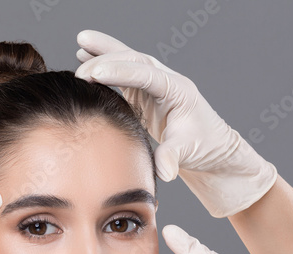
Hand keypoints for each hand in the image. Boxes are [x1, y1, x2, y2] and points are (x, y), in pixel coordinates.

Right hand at [75, 29, 276, 217]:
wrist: (211, 149)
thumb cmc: (204, 147)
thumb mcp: (188, 151)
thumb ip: (173, 157)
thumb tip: (164, 172)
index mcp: (176, 89)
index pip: (145, 73)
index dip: (119, 71)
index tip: (95, 73)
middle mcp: (165, 81)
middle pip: (133, 61)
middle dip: (107, 61)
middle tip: (80, 71)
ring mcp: (154, 86)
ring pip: (127, 62)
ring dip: (104, 53)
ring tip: (81, 42)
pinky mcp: (144, 95)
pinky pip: (122, 76)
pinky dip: (105, 66)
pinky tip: (87, 58)